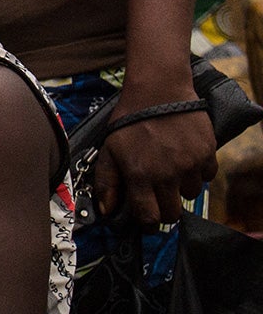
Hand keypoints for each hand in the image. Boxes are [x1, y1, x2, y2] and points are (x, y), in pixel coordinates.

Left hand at [93, 94, 216, 225]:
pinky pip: (207, 177)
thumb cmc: (129, 120)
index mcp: (139, 175)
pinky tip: (185, 158)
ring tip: (170, 170)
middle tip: (159, 196)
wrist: (158, 91)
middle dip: (164, 209)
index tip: (146, 219)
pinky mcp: (207, 154)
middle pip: (172, 214)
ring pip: (190, 195)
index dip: (146, 222)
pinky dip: (198, 172)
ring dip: (181, 188)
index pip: (148, 217)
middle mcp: (165, 174)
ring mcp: (189, 164)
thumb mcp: (108, 149)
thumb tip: (107, 212)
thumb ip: (107, 182)